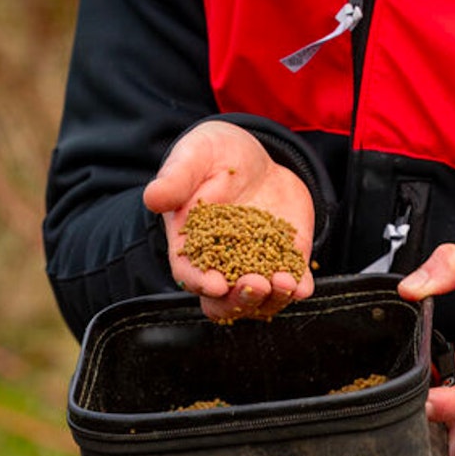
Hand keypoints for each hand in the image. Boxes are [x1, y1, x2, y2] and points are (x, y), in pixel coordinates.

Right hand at [143, 120, 314, 320]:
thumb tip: (152, 197)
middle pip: (224, 301)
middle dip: (239, 300)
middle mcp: (222, 262)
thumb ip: (175, 178)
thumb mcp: (193, 157)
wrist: (253, 154)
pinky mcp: (284, 258)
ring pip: (260, 301)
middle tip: (254, 284)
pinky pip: (292, 283)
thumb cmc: (212, 155)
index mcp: (191, 243)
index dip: (201, 282)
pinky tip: (302, 285)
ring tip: (284, 282)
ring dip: (273, 299)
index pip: (189, 274)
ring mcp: (255, 264)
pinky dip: (298, 289)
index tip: (216, 283)